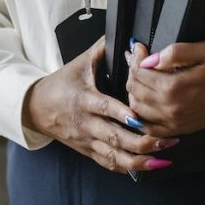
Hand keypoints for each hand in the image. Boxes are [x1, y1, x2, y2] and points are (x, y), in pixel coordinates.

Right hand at [22, 37, 178, 174]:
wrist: (36, 107)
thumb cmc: (62, 83)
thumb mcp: (80, 63)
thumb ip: (103, 49)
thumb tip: (129, 36)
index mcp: (85, 99)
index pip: (106, 108)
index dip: (123, 115)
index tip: (141, 118)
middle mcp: (86, 123)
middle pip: (114, 138)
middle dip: (142, 142)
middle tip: (167, 141)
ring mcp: (87, 140)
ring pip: (114, 157)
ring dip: (140, 161)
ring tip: (163, 159)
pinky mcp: (88, 151)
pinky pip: (109, 164)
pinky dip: (128, 168)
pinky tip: (148, 167)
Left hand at [126, 40, 204, 137]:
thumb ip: (176, 52)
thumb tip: (150, 58)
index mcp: (176, 87)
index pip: (140, 73)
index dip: (136, 57)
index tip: (138, 47)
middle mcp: (172, 108)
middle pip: (135, 90)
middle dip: (133, 72)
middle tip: (139, 59)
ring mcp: (175, 122)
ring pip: (137, 109)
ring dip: (135, 92)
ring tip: (143, 76)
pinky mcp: (180, 129)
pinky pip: (149, 128)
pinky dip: (141, 115)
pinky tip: (146, 100)